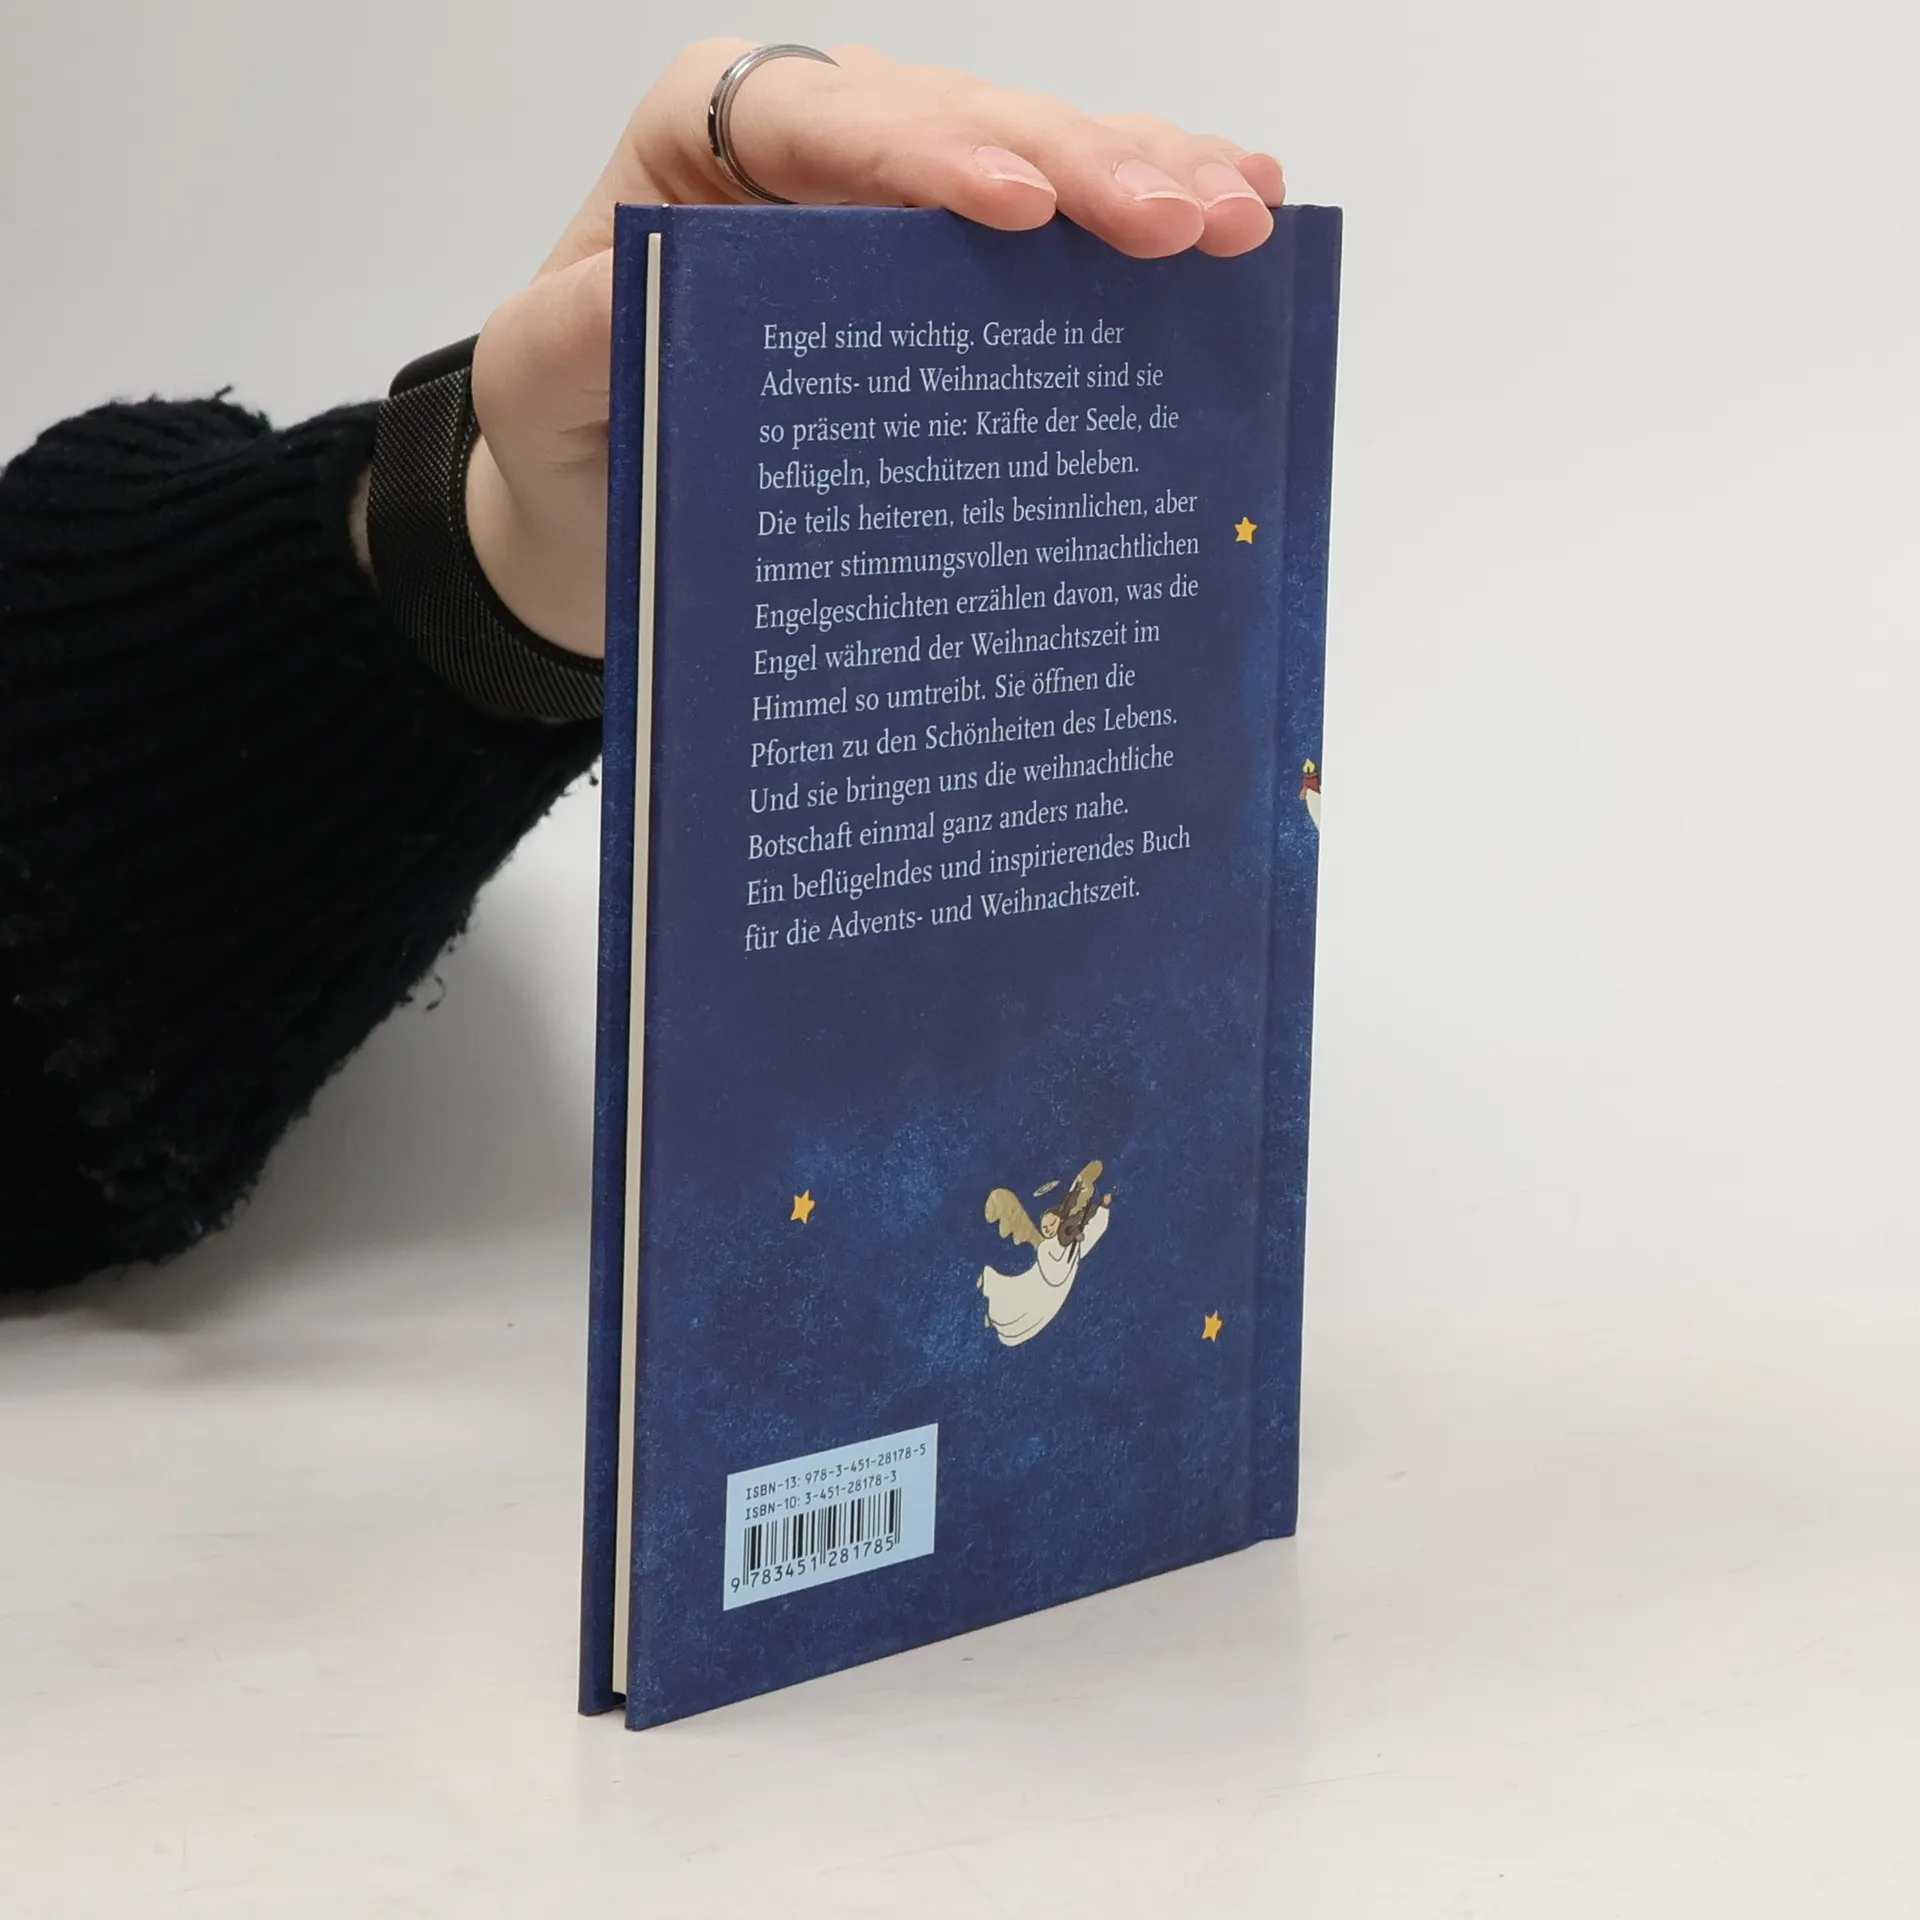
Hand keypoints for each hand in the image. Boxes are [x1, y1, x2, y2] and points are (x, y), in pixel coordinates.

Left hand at [459, 39, 1285, 657]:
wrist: (604, 494)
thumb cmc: (573, 430)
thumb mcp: (541, 390)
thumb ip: (575, 338)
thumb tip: (653, 296)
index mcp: (708, 139)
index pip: (826, 125)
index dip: (929, 154)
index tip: (1017, 204)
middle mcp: (814, 140)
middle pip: (958, 124)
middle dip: (1076, 167)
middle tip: (1183, 221)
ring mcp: (894, 193)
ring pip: (1031, 152)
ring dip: (1143, 177)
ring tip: (1245, 212)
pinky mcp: (950, 257)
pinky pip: (1053, 218)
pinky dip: (1139, 209)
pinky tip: (1236, 209)